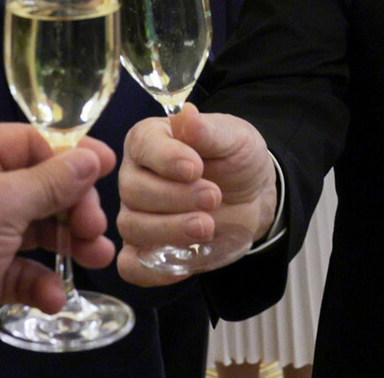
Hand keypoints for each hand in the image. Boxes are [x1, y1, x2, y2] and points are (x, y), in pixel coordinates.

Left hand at [0, 124, 114, 367]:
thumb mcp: (1, 202)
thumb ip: (52, 180)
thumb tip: (91, 158)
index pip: (27, 144)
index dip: (68, 156)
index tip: (105, 168)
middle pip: (38, 187)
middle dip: (73, 207)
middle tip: (95, 226)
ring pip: (36, 230)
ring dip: (69, 244)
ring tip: (95, 257)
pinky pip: (23, 271)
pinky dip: (42, 282)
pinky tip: (53, 295)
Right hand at [117, 103, 276, 286]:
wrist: (252, 195)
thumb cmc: (236, 158)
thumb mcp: (234, 137)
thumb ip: (208, 130)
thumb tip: (187, 113)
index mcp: (149, 140)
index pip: (142, 146)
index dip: (165, 159)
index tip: (196, 167)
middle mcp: (134, 175)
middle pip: (134, 191)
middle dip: (175, 198)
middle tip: (214, 196)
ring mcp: (136, 214)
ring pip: (132, 227)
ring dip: (170, 230)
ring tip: (207, 226)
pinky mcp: (146, 249)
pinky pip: (131, 266)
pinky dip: (151, 270)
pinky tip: (184, 262)